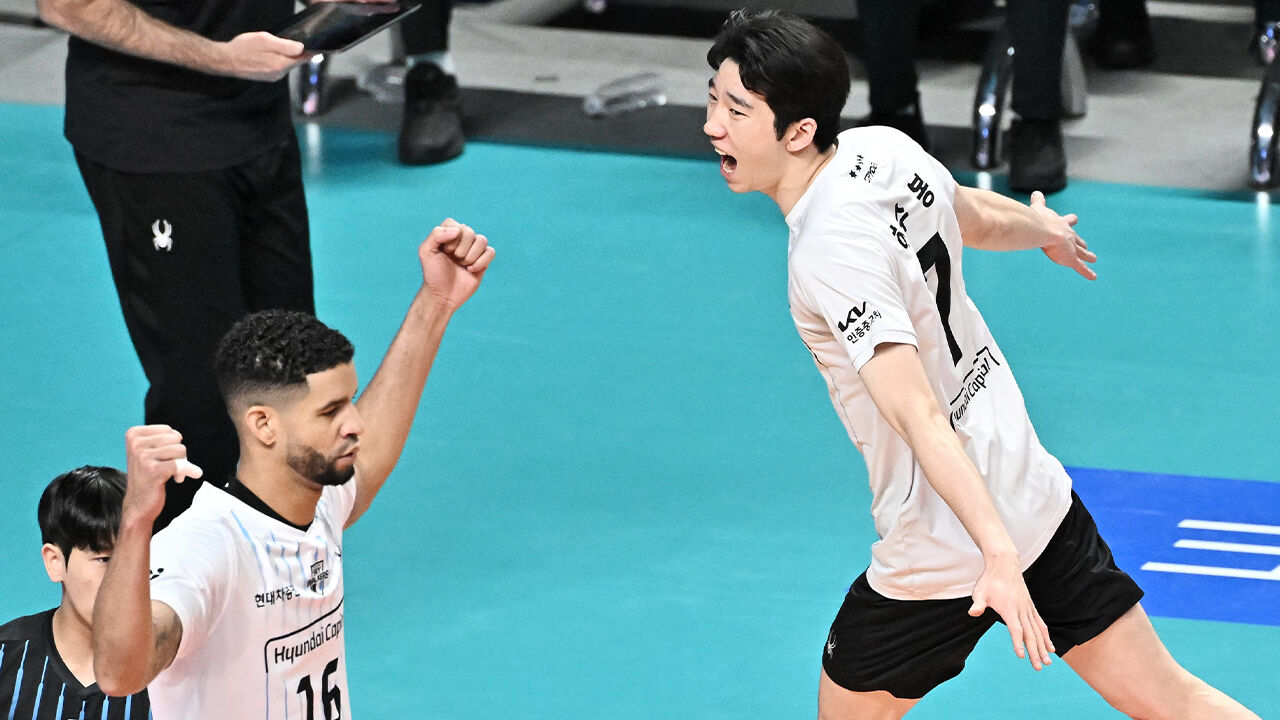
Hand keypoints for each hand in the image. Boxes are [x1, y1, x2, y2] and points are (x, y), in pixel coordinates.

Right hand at [122, 425, 202, 523]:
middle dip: (178, 453)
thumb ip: (165, 439)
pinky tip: (179, 479)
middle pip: (176, 438)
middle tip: (170, 465)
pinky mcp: (154, 470)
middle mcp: (136, 443)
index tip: (164, 456)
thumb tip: (180, 438)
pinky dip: (188, 471)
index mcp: (133, 434)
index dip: (172, 444)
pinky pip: (181, 465)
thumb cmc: (148, 475)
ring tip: (172, 473)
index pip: (168, 430)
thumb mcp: (150, 451)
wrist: (138, 502)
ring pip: (181, 450)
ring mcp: (143, 456)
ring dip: (182, 463)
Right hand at [219, 32, 310, 81]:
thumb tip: (302, 49)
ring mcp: (273, 77)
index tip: (314, 48)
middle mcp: (279, 74)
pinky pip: (277, 67)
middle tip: (280, 42)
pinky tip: (263, 55)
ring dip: (282, 55)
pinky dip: (275, 60)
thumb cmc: (243, 48)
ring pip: (285, 64)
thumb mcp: (265, 40)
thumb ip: (285, 45)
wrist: (226, 60)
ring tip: (268, 48)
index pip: (303, 59)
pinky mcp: (267, 77)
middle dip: (291, 52)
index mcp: (281, 65)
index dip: (309, 52)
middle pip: (294, 61)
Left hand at [418, 219, 495, 308]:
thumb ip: (436, 234)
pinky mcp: (484, 260)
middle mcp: (462, 238)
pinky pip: (491, 252)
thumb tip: (458, 230)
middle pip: (469, 232)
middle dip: (460, 250)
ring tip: (462, 266)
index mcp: (448, 233)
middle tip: (453, 260)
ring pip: (482, 240)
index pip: (455, 225)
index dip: (450, 239)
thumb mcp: (426, 252)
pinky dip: (481, 262)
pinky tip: (471, 270)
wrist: (443, 295)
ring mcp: (474, 249)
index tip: (444, 252)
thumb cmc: (433, 273)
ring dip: (471, 256)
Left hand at [968, 555, 1054, 670]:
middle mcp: (1022, 609)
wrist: (1004, 564)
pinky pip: (1040, 624)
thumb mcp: (980, 592)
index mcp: (1009, 608)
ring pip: (1038, 631)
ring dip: (1043, 647)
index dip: (1018, 642)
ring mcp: (1028, 608)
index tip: (1021, 656)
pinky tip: (1050, 648)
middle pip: (1030, 634)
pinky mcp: (1030, 607)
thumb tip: (973, 612)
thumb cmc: (990, 580)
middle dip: (1035, 652)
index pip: (1015, 629)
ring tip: (1048, 662)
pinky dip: (1045, 636)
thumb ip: (978, 604)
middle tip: (1038, 667)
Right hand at [1030, 191, 1096, 279]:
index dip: (1069, 221)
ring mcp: (1071, 247)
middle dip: (1080, 242)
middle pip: (1077, 238)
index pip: (1067, 221)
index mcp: (1060, 224)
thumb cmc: (1038, 220)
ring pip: (1082, 253)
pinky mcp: (1071, 259)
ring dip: (1087, 255)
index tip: (1074, 219)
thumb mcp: (1038, 209)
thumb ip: (1038, 202)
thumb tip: (1036, 192)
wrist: (1042, 229)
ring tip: (1093, 258)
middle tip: (1084, 244)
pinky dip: (1087, 272)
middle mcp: (1069, 235)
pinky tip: (1093, 277)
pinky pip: (1081, 267)